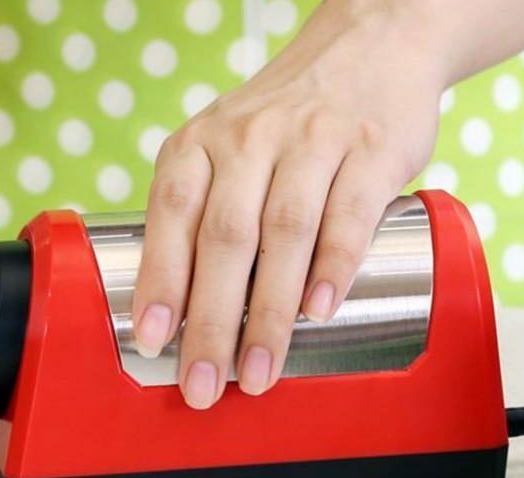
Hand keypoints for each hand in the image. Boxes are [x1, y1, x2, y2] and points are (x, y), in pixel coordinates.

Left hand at [133, 0, 445, 408]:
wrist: (368, 48)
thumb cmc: (283, 122)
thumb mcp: (224, 149)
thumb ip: (203, 215)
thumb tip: (181, 311)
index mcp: (200, 143)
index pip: (170, 215)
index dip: (159, 280)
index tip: (153, 340)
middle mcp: (249, 139)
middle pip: (224, 238)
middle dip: (211, 321)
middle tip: (204, 383)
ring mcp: (312, 141)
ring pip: (284, 233)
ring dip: (269, 312)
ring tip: (261, 370)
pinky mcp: (371, 150)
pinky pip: (348, 215)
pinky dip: (333, 268)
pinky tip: (318, 312)